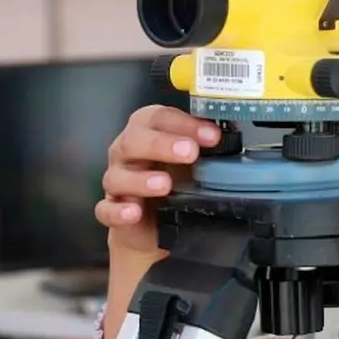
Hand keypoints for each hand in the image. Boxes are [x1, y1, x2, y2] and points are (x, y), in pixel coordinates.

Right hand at [96, 104, 221, 257]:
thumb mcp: (191, 158)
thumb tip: (233, 136)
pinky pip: (106, 209)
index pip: (159, 117)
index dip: (184, 124)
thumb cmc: (174, 177)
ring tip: (165, 185)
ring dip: (141, 179)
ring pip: (117, 176)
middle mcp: (126, 151)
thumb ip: (205, 145)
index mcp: (147, 131)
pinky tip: (134, 212)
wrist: (155, 220)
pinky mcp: (111, 210)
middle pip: (134, 140)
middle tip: (189, 152)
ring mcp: (116, 181)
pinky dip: (118, 211)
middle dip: (162, 144)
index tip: (211, 136)